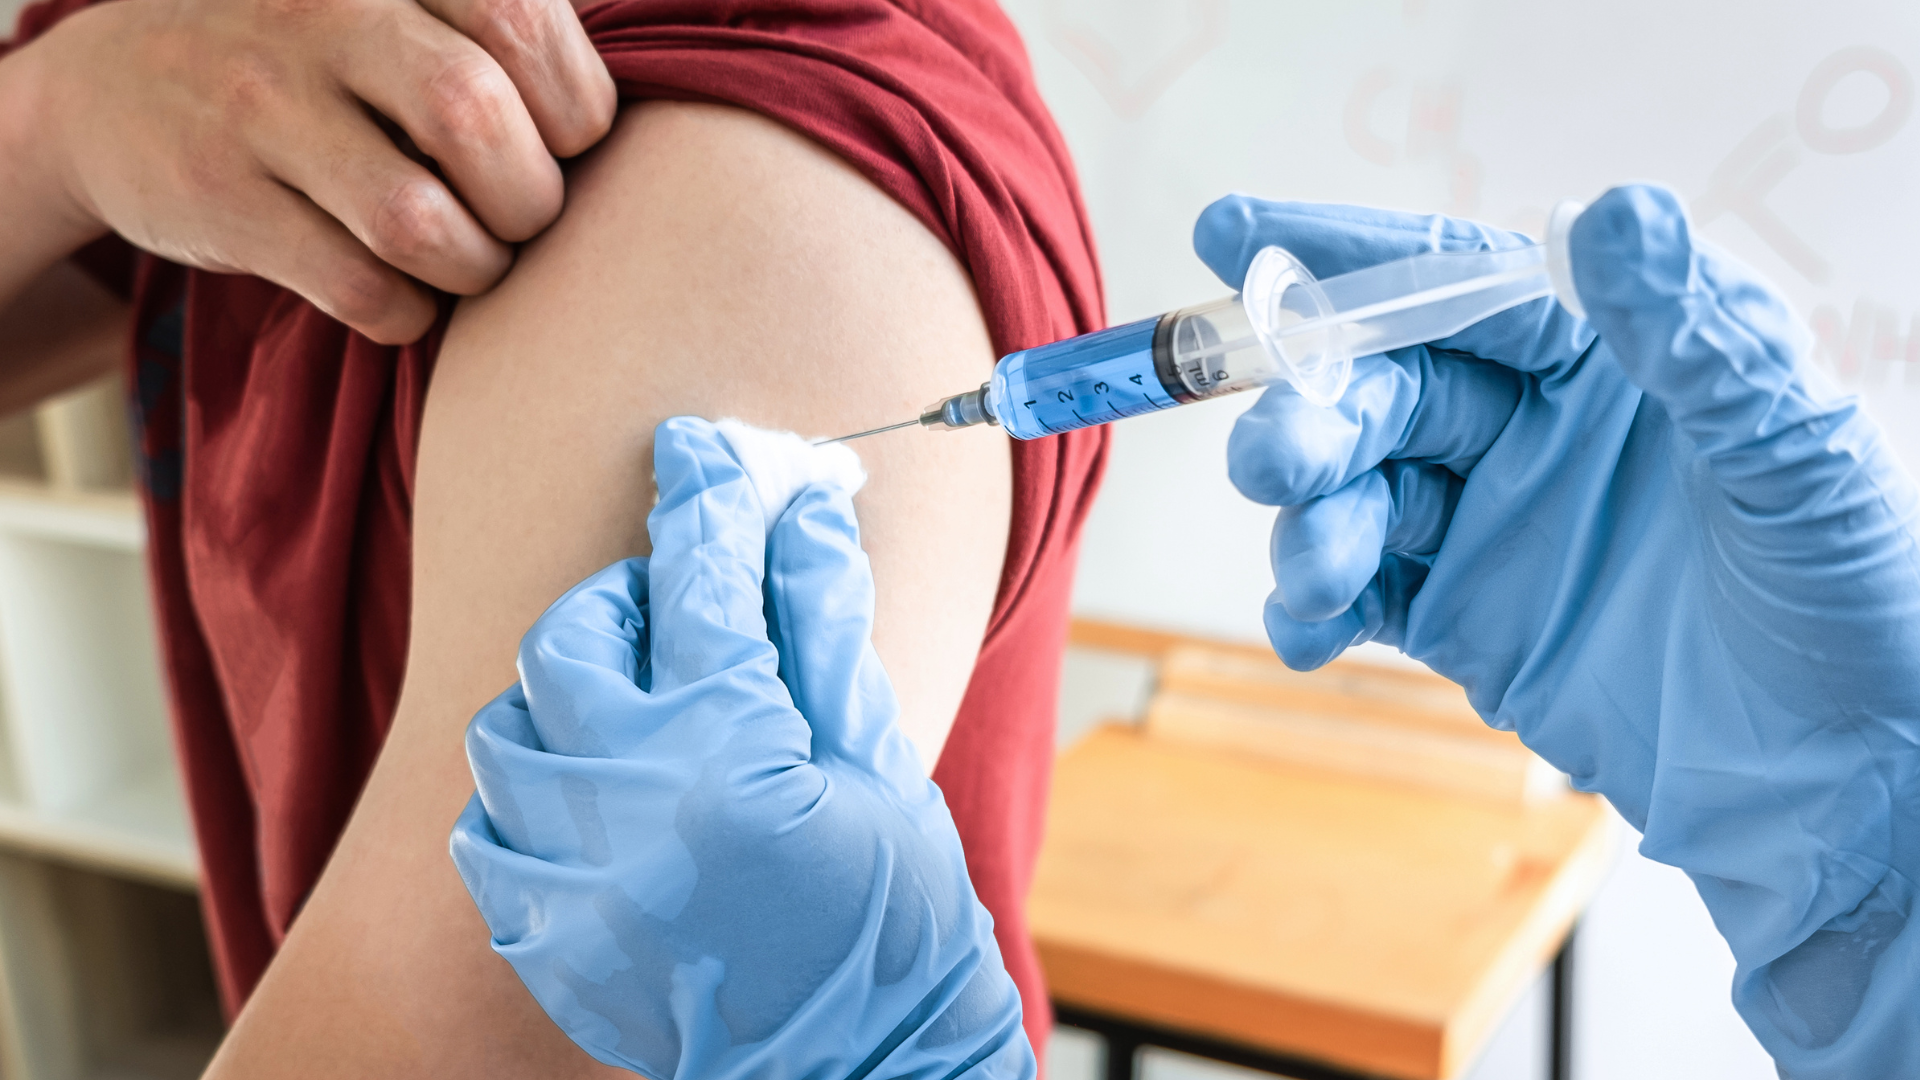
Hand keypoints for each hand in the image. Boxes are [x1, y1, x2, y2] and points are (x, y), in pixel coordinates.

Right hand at [16, 0, 613, 342]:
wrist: (112, 91)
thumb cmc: (313, 65)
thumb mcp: (393, 10)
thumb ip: (495, 40)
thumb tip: (636, 133)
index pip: (525, 22)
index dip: (577, 110)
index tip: (564, 145)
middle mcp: (319, 16)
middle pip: (474, 116)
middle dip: (529, 196)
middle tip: (520, 216)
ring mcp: (260, 107)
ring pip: (416, 219)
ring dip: (475, 266)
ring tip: (470, 261)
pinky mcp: (222, 200)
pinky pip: (362, 288)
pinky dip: (410, 312)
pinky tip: (405, 296)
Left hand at [449, 418, 1033, 1079]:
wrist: (860, 1063)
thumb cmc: (893, 917)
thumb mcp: (878, 762)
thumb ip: (824, 629)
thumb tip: (800, 511)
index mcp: (732, 758)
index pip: (703, 586)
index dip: (707, 500)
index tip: (699, 449)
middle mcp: (631, 815)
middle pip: (569, 643)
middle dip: (621, 605)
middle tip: (673, 614)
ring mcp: (574, 885)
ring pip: (506, 733)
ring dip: (566, 700)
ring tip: (633, 715)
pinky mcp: (546, 940)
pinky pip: (486, 834)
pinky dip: (531, 800)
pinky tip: (598, 805)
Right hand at [1200, 185, 1919, 1077]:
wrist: (1842, 783)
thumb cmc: (1853, 598)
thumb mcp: (1792, 456)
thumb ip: (1693, 340)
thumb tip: (1615, 213)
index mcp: (1612, 355)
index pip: (1460, 280)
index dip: (1345, 257)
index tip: (1235, 234)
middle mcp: (1536, 424)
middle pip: (1385, 387)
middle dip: (1314, 413)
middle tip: (1272, 458)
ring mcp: (1490, 520)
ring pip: (1357, 488)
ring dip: (1312, 520)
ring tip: (1316, 573)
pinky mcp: (1463, 615)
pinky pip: (1360, 589)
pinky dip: (1314, 605)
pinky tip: (1304, 630)